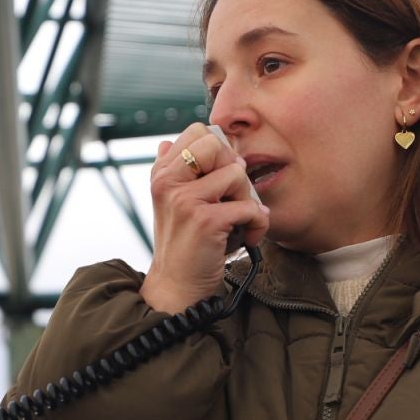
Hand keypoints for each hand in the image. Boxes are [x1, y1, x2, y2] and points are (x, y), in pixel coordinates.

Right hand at [141, 124, 268, 313]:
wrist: (178, 286)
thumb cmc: (186, 245)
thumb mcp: (173, 204)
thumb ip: (175, 173)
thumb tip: (166, 142)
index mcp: (161, 174)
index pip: (198, 132)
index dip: (221, 151)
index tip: (223, 179)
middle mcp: (168, 182)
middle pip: (216, 145)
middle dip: (234, 169)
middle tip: (234, 196)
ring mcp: (184, 200)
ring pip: (236, 174)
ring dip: (248, 199)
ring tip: (241, 221)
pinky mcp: (205, 220)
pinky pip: (249, 206)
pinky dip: (258, 223)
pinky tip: (249, 237)